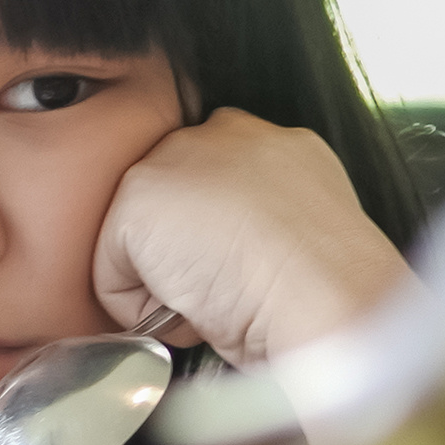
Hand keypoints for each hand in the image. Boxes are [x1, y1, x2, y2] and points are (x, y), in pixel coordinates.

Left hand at [91, 109, 415, 367]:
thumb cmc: (329, 285)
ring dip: (170, 282)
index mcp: (279, 143)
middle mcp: (226, 134)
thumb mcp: (312, 234)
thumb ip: (272, 221)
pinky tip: (194, 305)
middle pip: (176, 207)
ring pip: (146, 243)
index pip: (222, 187)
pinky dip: (144, 310)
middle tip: (232, 288)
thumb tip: (245, 253)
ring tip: (220, 296)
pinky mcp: (138, 195)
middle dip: (189, 254)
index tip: (248, 275)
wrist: (321, 288)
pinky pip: (114, 279)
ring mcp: (177, 157)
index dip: (224, 242)